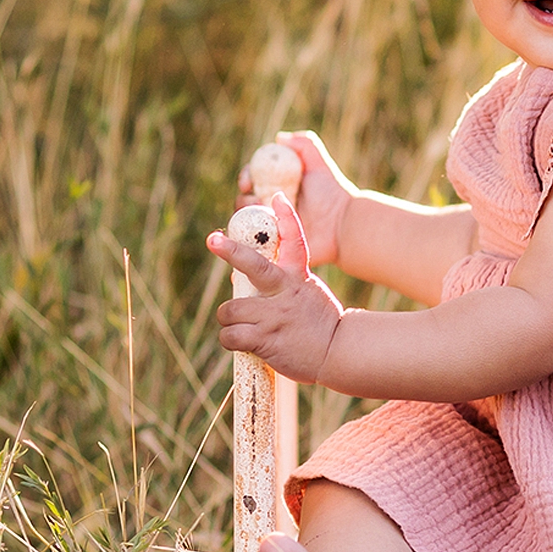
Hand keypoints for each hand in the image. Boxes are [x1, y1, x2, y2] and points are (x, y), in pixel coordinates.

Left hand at [209, 195, 344, 383]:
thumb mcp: (309, 293)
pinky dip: (230, 340)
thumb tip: (247, 276)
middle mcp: (285, 292)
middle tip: (213, 239)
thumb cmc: (320, 325)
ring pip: (230, 309)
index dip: (286, 218)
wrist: (339, 353)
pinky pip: (230, 335)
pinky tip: (241, 343)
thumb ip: (285, 282)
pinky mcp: (266, 339)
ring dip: (229, 319)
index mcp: (298, 278)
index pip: (294, 241)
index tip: (277, 198)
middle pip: (254, 266)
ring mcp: (275, 316)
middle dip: (230, 252)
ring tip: (240, 327)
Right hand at [237, 132, 355, 265]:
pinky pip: (252, 242)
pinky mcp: (273, 245)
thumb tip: (280, 138)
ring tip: (262, 215)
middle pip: (244, 198)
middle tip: (254, 199)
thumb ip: (305, 145)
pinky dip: (248, 236)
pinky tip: (258, 232)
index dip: (246, 177)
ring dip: (247, 215)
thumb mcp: (319, 165)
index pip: (252, 177)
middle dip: (244, 197)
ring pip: (246, 220)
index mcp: (278, 185)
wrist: (342, 224)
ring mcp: (271, 226)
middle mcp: (271, 205)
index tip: (248, 181)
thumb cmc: (332, 194)